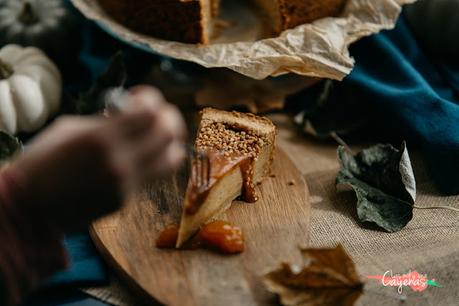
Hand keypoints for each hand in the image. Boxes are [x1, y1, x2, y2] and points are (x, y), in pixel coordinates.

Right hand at [10, 86, 185, 231]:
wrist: (30, 207)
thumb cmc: (42, 161)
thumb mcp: (70, 129)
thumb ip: (105, 122)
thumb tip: (132, 116)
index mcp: (101, 138)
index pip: (150, 111)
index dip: (151, 98)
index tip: (138, 98)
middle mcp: (120, 162)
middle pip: (170, 133)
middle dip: (168, 117)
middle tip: (156, 115)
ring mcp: (126, 184)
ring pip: (172, 159)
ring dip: (169, 143)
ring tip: (155, 137)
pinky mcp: (126, 200)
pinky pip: (152, 176)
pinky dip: (150, 161)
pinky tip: (134, 156)